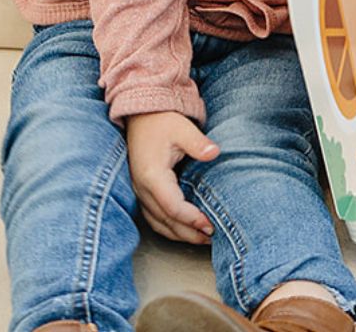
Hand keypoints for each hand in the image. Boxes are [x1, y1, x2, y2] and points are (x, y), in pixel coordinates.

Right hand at [125, 111, 219, 243]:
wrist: (142, 116)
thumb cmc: (162, 121)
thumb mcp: (182, 129)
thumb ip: (198, 143)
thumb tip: (214, 152)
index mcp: (152, 176)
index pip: (172, 206)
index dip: (191, 218)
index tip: (210, 224)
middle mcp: (143, 188)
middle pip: (165, 221)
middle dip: (188, 232)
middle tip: (211, 237)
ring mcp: (140, 192)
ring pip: (158, 223)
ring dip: (179, 234)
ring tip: (202, 238)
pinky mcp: (143, 191)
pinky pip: (154, 217)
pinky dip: (170, 227)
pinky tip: (185, 229)